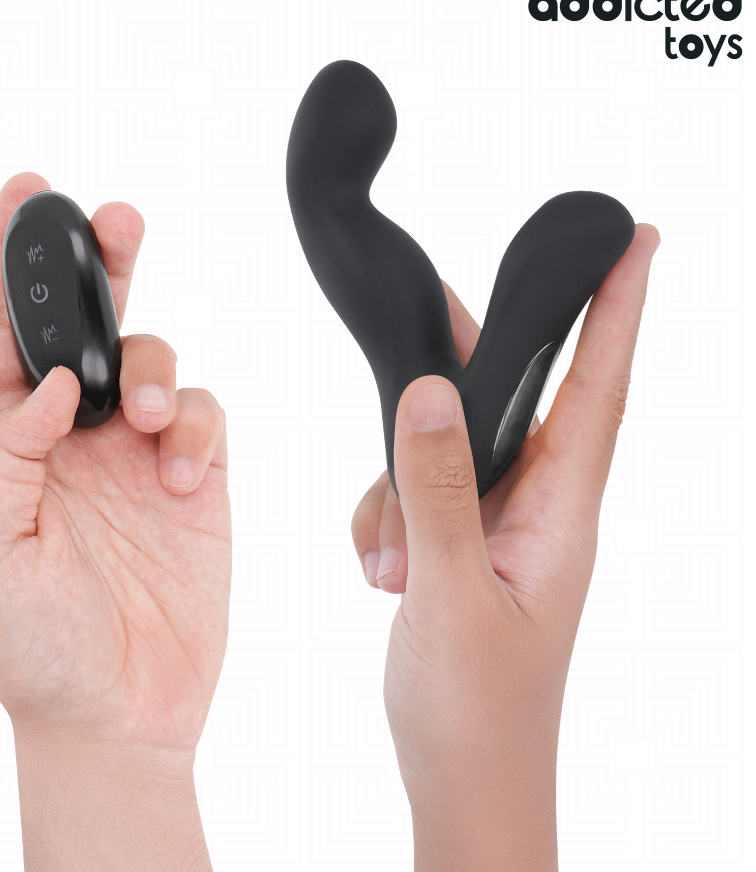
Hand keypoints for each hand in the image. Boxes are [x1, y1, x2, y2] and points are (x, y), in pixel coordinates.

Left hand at [0, 173, 229, 870]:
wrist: (119, 710)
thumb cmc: (33, 644)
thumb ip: (6, 452)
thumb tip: (54, 380)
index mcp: (6, 444)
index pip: (0, 334)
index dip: (3, 259)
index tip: (21, 191)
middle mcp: (73, 437)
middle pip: (86, 326)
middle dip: (100, 266)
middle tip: (117, 219)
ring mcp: (138, 455)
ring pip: (157, 364)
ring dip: (158, 372)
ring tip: (153, 420)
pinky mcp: (195, 478)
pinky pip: (207, 418)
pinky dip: (200, 429)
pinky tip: (185, 474)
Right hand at [351, 225, 659, 870]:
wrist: (465, 780)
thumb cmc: (479, 710)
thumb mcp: (451, 598)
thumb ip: (439, 493)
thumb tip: (431, 392)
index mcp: (561, 515)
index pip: (600, 389)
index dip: (620, 309)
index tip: (637, 239)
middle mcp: (537, 508)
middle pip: (512, 399)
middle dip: (480, 359)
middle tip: (440, 308)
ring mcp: (496, 526)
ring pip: (445, 451)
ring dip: (402, 488)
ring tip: (389, 564)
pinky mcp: (460, 544)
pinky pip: (415, 493)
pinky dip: (385, 518)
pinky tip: (379, 568)